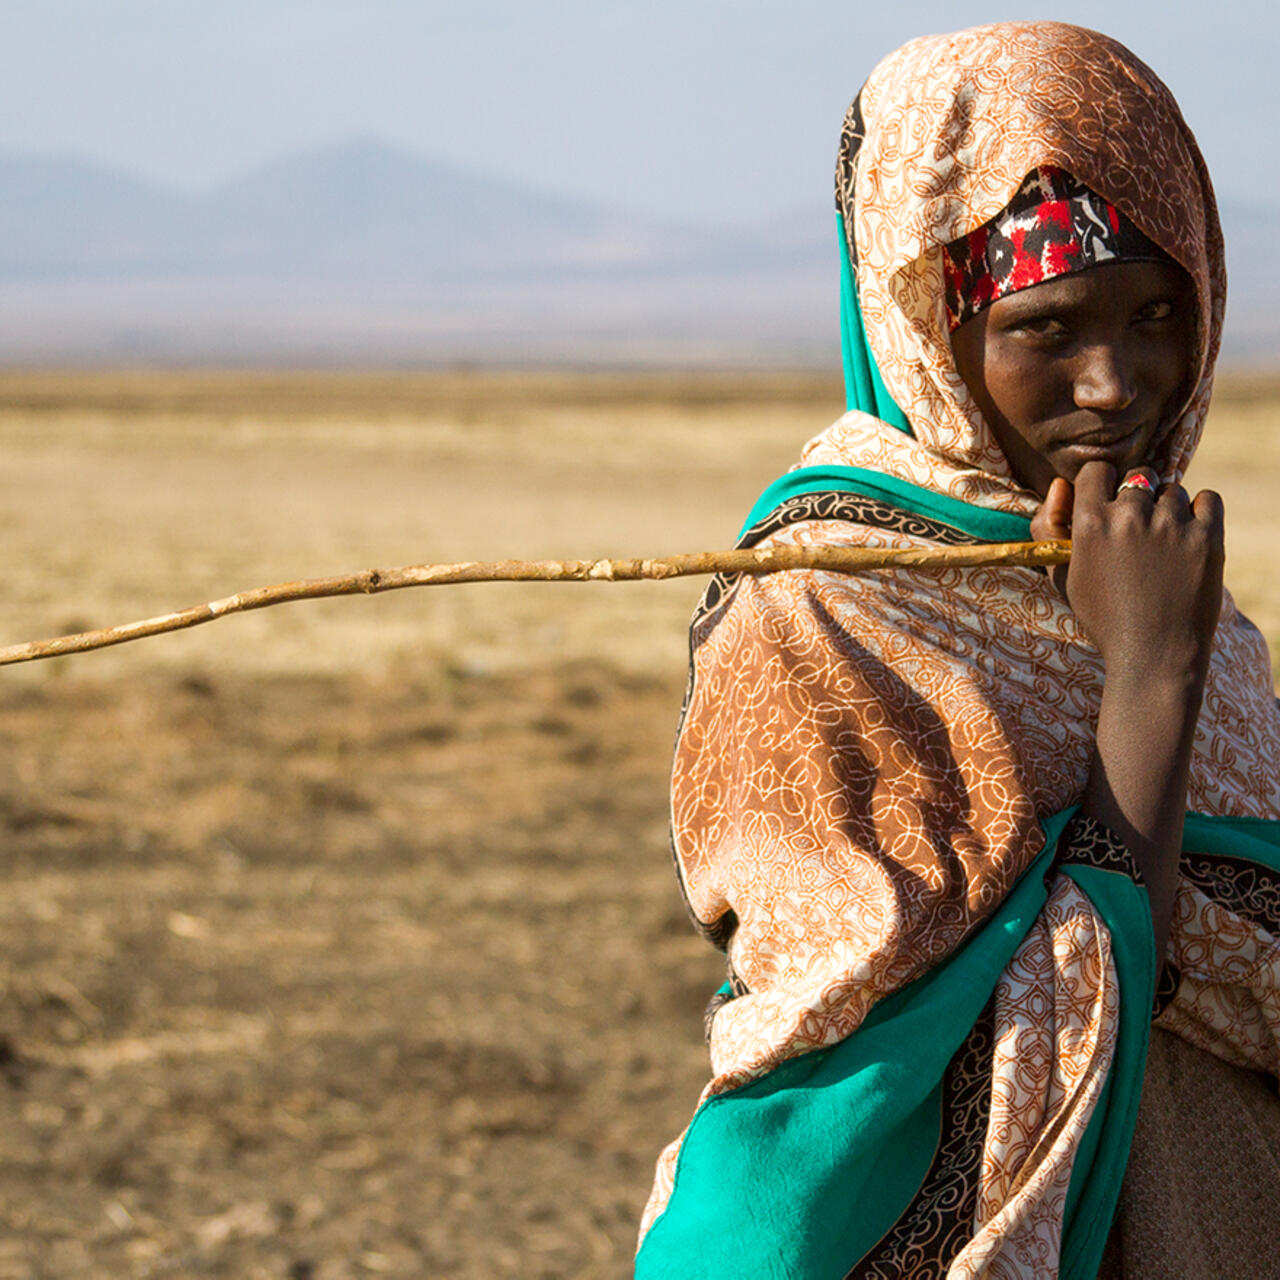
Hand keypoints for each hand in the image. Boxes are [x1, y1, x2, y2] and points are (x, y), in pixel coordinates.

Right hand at [1035, 462, 1223, 683]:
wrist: (1153, 655)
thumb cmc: (1103, 616)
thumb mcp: (1061, 575)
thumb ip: (1048, 526)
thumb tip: (1061, 483)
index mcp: (1089, 524)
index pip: (1097, 471)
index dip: (1103, 485)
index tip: (1109, 506)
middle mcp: (1129, 517)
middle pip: (1139, 478)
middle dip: (1139, 499)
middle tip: (1139, 533)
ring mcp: (1170, 525)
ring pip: (1173, 491)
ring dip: (1169, 510)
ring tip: (1164, 546)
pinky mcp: (1207, 536)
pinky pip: (1207, 498)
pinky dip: (1200, 512)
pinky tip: (1189, 537)